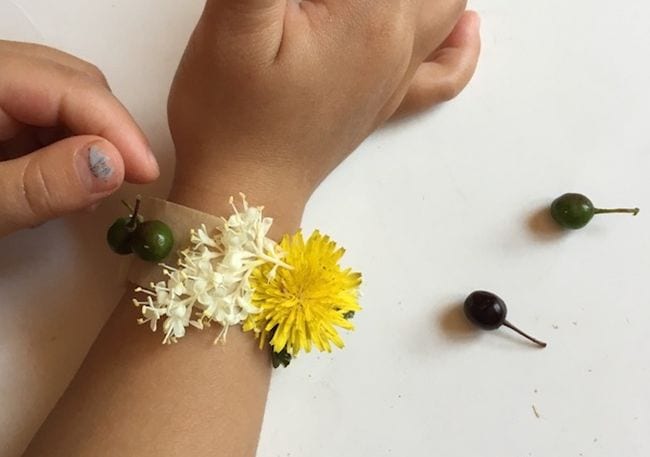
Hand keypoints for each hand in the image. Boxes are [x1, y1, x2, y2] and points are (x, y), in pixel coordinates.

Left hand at [0, 40, 158, 236]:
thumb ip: (41, 183)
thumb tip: (113, 164)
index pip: (69, 86)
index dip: (117, 129)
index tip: (148, 173)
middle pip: (75, 82)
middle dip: (108, 132)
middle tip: (126, 181)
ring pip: (66, 99)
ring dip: (90, 144)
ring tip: (85, 194)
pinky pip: (46, 116)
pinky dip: (67, 151)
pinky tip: (62, 183)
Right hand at [168, 0, 479, 229]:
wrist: (245, 191)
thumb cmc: (231, 117)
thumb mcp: (235, 23)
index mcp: (368, 14)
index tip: (302, 4)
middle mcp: (398, 42)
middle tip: (319, 6)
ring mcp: (398, 76)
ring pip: (445, 5)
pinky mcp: (386, 102)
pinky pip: (446, 73)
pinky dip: (460, 44)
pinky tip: (463, 27)